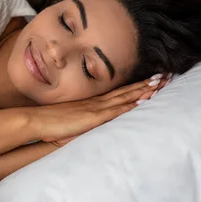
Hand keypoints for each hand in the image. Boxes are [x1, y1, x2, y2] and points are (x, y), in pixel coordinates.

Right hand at [30, 76, 163, 142]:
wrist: (36, 121)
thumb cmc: (51, 124)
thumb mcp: (72, 123)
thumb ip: (83, 123)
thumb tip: (90, 126)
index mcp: (93, 103)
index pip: (119, 93)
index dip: (136, 86)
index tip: (151, 80)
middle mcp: (97, 102)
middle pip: (127, 91)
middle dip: (146, 84)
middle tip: (164, 75)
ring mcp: (96, 108)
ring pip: (125, 97)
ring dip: (143, 90)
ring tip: (160, 82)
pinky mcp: (94, 117)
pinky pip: (117, 109)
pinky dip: (132, 104)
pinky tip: (144, 100)